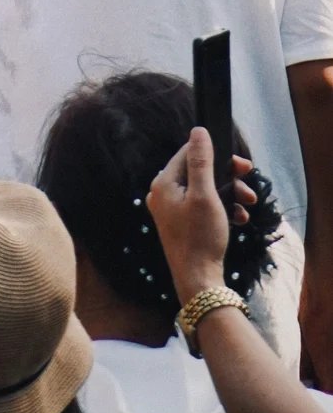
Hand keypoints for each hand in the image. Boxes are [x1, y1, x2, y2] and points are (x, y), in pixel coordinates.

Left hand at [148, 128, 251, 303]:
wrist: (199, 281)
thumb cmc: (200, 237)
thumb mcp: (205, 195)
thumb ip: (201, 162)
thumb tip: (199, 131)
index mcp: (163, 183)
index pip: (188, 154)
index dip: (215, 153)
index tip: (240, 163)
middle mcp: (163, 194)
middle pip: (198, 173)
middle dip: (227, 177)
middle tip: (249, 181)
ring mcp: (172, 211)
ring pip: (205, 191)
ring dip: (229, 194)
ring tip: (249, 203)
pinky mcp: (183, 225)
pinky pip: (204, 208)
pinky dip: (223, 209)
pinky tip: (240, 218)